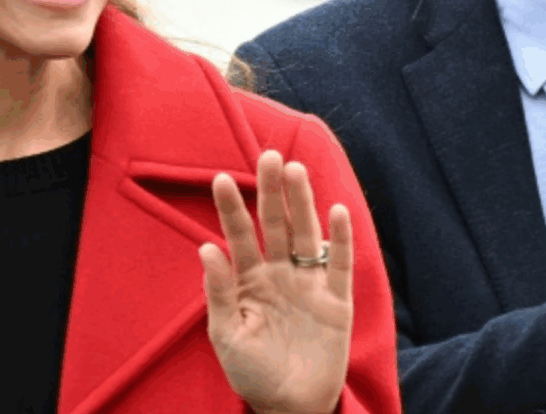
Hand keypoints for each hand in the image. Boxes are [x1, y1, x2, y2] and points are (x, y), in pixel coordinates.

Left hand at [200, 150, 352, 413]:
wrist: (290, 407)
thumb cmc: (253, 373)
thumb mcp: (226, 335)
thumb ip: (218, 292)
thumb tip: (205, 247)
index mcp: (250, 280)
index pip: (240, 235)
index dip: (231, 208)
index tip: (220, 178)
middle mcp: (281, 274)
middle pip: (277, 224)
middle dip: (271, 191)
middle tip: (268, 156)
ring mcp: (309, 285)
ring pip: (307, 235)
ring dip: (302, 203)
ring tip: (295, 172)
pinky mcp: (336, 301)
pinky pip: (340, 265)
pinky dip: (340, 239)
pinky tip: (336, 211)